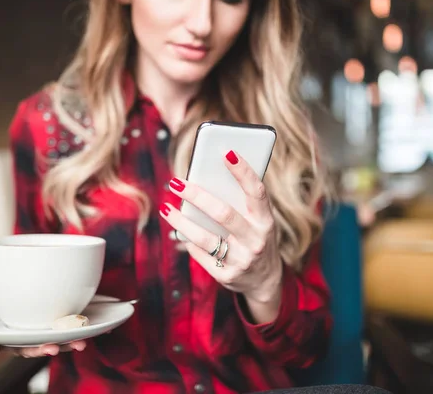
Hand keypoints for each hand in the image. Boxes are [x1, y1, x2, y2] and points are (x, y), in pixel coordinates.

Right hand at [0, 285, 86, 357]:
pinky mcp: (57, 331)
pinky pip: (71, 335)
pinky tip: (99, 331)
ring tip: (78, 344)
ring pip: (53, 345)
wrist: (25, 300)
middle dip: (39, 351)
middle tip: (48, 348)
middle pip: (28, 350)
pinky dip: (85, 334)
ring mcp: (39, 337)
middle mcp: (19, 340)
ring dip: (66, 346)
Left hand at [160, 150, 282, 306]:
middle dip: (197, 196)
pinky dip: (187, 240)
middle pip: (223, 213)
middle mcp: (256, 241)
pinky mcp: (226, 275)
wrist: (264, 280)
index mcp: (266, 221)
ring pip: (205, 237)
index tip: (226, 151)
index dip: (243, 171)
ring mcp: (241, 260)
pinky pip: (200, 254)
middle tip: (175, 182)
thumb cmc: (256, 238)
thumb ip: (241, 202)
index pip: (257, 192)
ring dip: (181, 221)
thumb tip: (208, 176)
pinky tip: (179, 229)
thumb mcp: (259, 221)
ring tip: (166, 208)